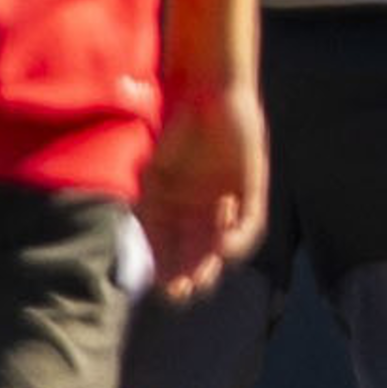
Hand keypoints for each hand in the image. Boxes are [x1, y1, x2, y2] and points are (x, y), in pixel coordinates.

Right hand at [137, 79, 266, 301]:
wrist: (207, 95)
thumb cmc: (174, 130)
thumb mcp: (154, 174)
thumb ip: (147, 208)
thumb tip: (134, 243)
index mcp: (176, 210)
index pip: (172, 250)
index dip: (166, 270)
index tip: (159, 288)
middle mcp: (204, 212)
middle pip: (198, 254)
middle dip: (189, 274)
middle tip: (179, 292)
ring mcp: (228, 203)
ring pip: (223, 246)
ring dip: (210, 262)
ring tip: (198, 277)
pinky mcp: (252, 192)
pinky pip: (248, 225)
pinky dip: (235, 235)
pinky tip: (220, 239)